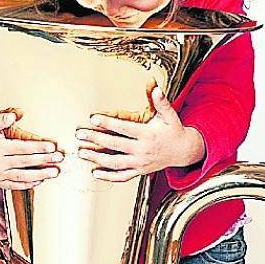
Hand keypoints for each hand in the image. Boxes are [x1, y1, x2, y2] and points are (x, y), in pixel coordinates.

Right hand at [0, 112, 62, 189]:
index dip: (37, 147)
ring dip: (40, 175)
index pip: (21, 148)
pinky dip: (28, 185)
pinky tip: (40, 181)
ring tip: (54, 172)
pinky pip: (15, 185)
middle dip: (44, 160)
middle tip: (59, 158)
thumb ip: (0, 119)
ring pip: (22, 177)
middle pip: (25, 162)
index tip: (51, 146)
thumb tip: (14, 115)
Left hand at [75, 85, 204, 181]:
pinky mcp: (140, 171)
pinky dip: (108, 176)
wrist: (184, 152)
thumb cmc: (174, 131)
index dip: (107, 123)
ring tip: (82, 152)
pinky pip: (122, 176)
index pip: (124, 128)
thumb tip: (155, 87)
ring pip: (115, 163)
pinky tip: (95, 172)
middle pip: (115, 145)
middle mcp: (143, 150)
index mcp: (148, 134)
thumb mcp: (169, 115)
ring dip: (97, 158)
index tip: (93, 118)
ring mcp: (140, 163)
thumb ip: (161, 102)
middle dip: (96, 139)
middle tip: (80, 135)